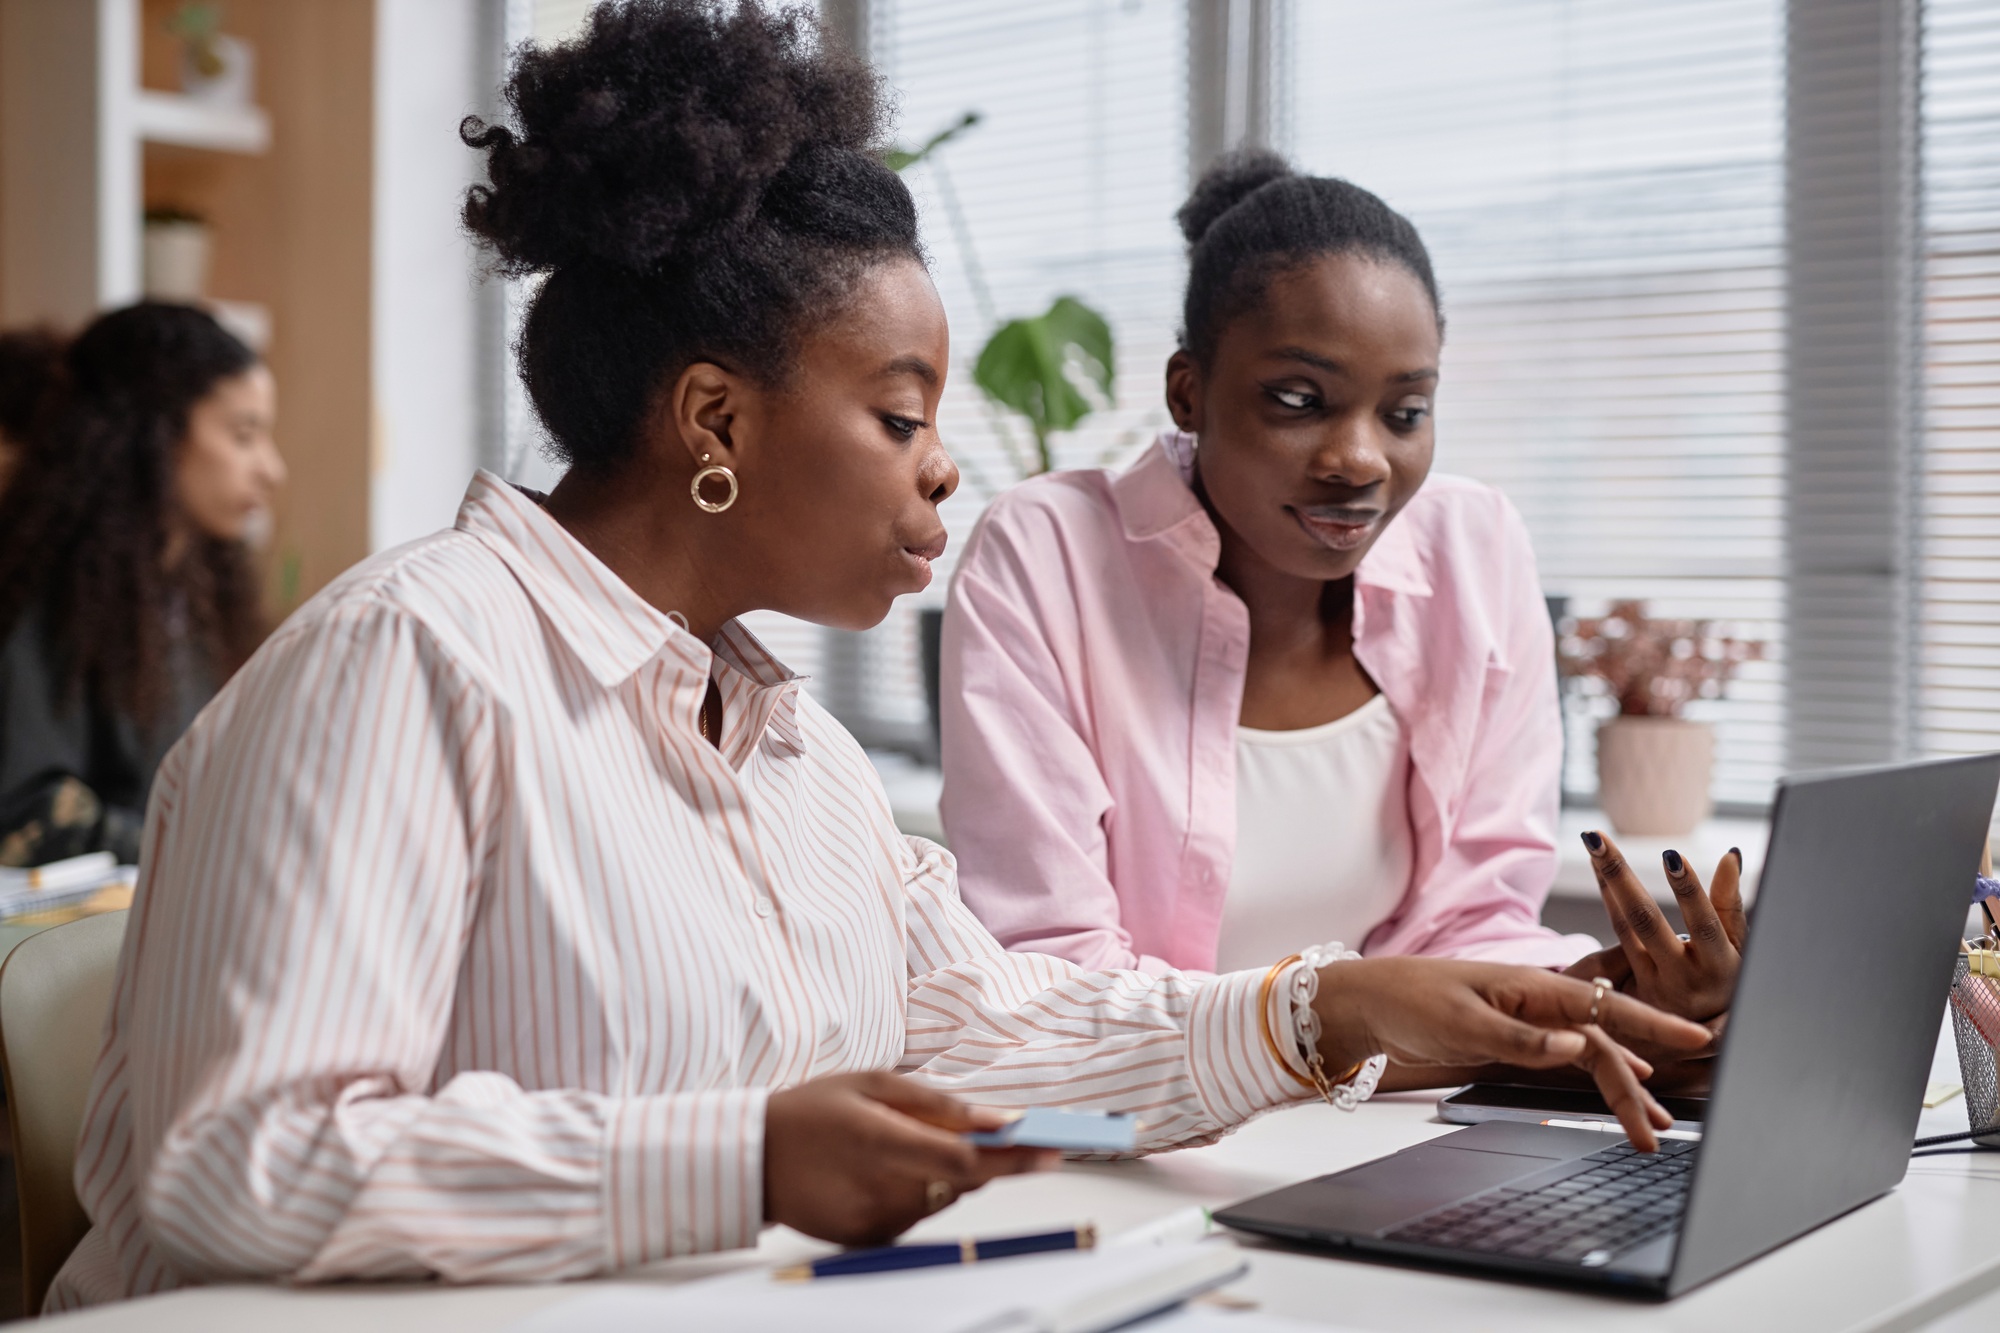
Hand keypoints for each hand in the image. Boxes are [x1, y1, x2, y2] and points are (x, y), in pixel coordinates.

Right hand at [763, 1071, 1056, 1246]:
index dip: (1012, 1159)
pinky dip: (920, 1190)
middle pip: (961, 1183)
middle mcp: (879, 1191)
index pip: (963, 1160)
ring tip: (914, 1144)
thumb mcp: (870, 1084)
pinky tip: (890, 1169)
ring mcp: (873, 1223)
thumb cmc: (813, 1109)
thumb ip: (936, 1103)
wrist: (750, 1158)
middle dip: (990, 1161)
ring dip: (950, 1173)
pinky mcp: (868, 1241)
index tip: (1051, 1150)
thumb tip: (996, 1120)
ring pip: (943, 1199)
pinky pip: (917, 1215)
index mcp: (879, 1143)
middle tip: (1016, 1140)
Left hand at [1312, 957, 1711, 1150]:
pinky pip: (1571, 1057)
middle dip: (1635, 1088)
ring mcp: (1533, 1019)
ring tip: (1653, 1127)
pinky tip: (1625, 1092)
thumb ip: (1521, 1039)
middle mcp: (1542, 1001)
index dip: (1653, 1025)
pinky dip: (1599, 1077)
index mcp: (1534, 988)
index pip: (1606, 1008)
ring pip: (1593, 1054)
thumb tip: (1579, 1046)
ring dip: (1623, 1089)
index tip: (1697, 1038)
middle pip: (1605, 1043)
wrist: (1373, 1001)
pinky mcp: (1520, 1036)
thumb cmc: (1412, 1000)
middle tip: (1658, 1133)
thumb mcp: (1463, 1023)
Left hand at [1570, 831, 1746, 1023]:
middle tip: (1599, 840)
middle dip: (1622, 877)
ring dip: (1609, 881)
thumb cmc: (1728, 978)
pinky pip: (1619, 933)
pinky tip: (1599, 869)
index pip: (1703, 924)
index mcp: (1721, 964)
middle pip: (1647, 921)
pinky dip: (1610, 898)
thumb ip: (1730, 903)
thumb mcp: (1739, 947)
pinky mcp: (1633, 983)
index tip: (1672, 856)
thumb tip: (1731, 855)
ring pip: (1627, 925)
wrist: (1702, 1037)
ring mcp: (1655, 981)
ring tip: (1595, 842)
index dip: (1690, 892)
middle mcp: (1684, 974)